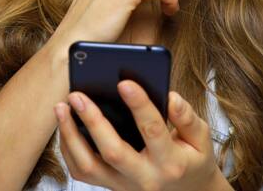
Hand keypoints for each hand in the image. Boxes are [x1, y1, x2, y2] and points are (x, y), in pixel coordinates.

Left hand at [54, 80, 227, 190]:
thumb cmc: (191, 158)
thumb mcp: (201, 139)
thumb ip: (187, 118)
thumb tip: (170, 97)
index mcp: (171, 162)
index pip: (153, 131)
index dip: (139, 105)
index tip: (124, 82)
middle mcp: (144, 177)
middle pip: (112, 151)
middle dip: (92, 120)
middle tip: (77, 94)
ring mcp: (123, 185)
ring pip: (89, 165)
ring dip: (70, 134)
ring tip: (61, 106)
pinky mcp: (109, 186)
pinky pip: (81, 171)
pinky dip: (69, 146)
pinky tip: (65, 123)